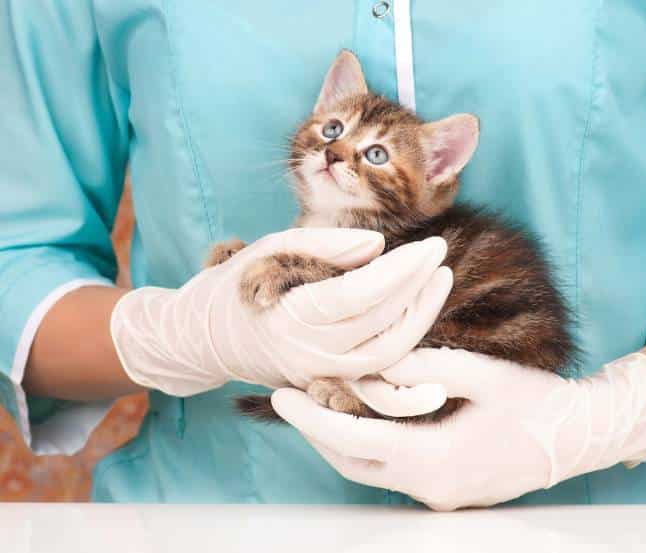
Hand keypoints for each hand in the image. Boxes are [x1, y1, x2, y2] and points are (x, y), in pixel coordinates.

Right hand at [110, 228, 452, 398]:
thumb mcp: (271, 249)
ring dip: (420, 319)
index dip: (402, 271)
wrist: (204, 340)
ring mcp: (318, 377)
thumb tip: (379, 245)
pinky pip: (377, 375)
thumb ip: (324, 243)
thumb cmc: (237, 284)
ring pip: (387, 356)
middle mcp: (307, 355)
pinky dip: (405, 348)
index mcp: (289, 316)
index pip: (361, 295)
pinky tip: (421, 317)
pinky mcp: (327, 385)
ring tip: (438, 281)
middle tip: (438, 255)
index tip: (430, 246)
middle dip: (418, 288)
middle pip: (382, 326)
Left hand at [271, 347, 645, 510]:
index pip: (353, 441)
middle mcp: (430, 487)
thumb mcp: (481, 374)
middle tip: (291, 396)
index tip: (283, 394)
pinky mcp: (447, 492)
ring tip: (319, 402)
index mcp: (435, 459)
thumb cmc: (535, 403)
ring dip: (340, 439)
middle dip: (316, 431)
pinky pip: (392, 471)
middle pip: (352, 462)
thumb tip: (377, 360)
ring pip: (369, 470)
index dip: (313, 418)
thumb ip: (425, 365)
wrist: (578, 438)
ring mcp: (439, 495)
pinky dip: (368, 446)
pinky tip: (363, 417)